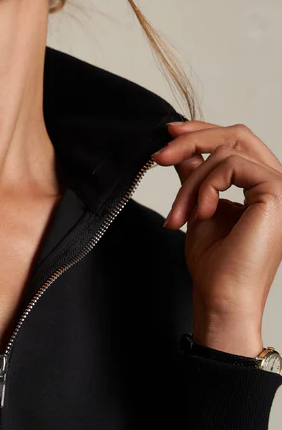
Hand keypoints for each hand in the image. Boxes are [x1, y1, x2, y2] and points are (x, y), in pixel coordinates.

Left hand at [151, 120, 281, 355]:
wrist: (222, 298)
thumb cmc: (215, 266)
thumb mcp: (199, 207)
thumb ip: (198, 176)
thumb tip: (182, 149)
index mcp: (264, 186)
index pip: (238, 141)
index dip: (203, 131)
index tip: (169, 134)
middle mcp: (277, 183)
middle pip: (237, 135)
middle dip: (192, 140)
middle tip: (159, 156)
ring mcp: (281, 187)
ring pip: (226, 151)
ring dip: (191, 181)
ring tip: (179, 214)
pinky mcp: (276, 192)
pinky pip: (230, 165)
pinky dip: (205, 185)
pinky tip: (200, 213)